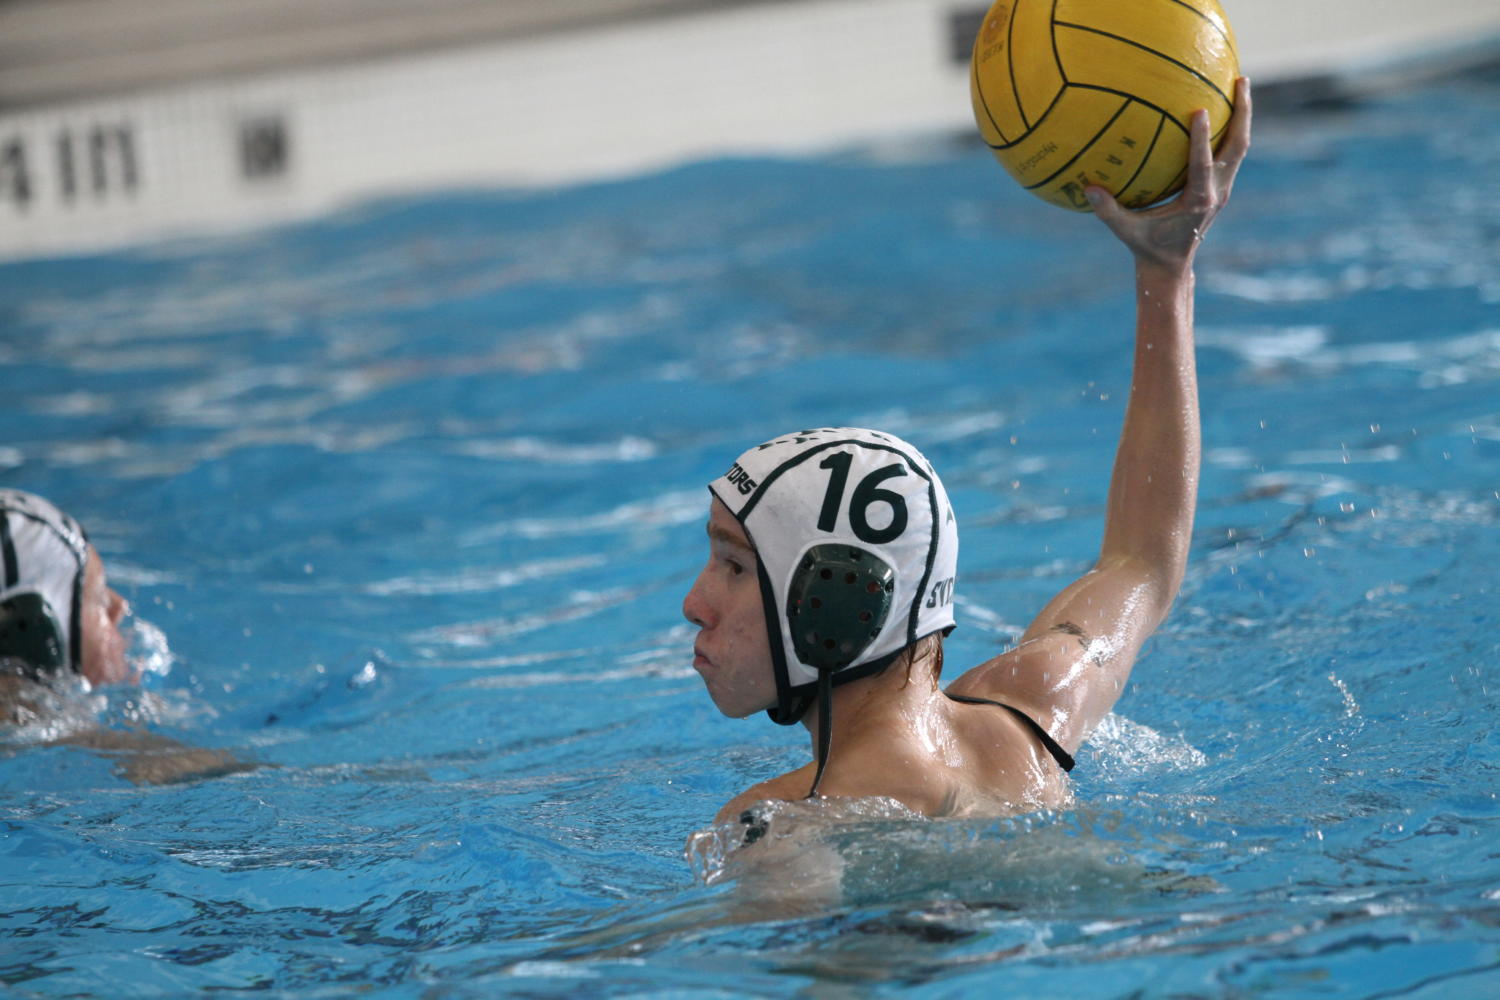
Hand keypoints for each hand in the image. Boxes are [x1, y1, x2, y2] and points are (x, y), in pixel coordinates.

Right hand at [1087, 76, 1251, 271]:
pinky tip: (1222, 109)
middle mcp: (1217, 192)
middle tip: (1240, 80)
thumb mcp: (1126, 230)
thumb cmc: (1148, 247)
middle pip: (1237, 146)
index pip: (1203, 165)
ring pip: (1239, 147)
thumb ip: (1109, 211)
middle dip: (1242, 113)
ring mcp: (1223, 189)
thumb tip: (1086, 188)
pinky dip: (1230, 129)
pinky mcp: (1221, 187)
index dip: (1201, 139)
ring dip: (1242, 117)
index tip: (1199, 110)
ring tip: (1239, 84)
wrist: (1172, 266)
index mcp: (1198, 201)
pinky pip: (1230, 153)